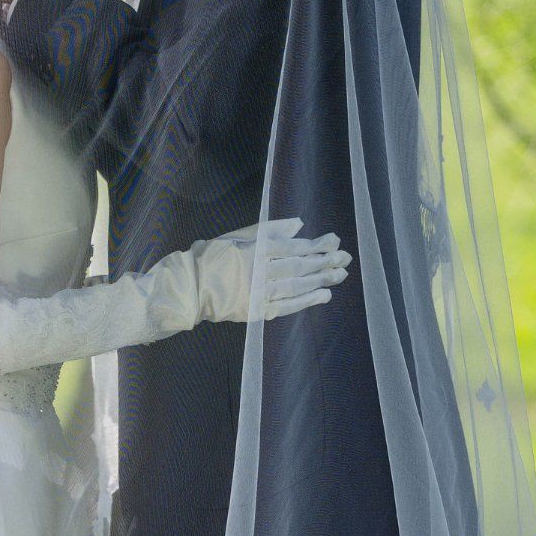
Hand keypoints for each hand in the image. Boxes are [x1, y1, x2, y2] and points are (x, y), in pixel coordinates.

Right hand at [192, 218, 350, 324]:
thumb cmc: (212, 256)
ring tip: (340, 276)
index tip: (335, 240)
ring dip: (321, 281)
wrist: (189, 287)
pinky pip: (287, 306)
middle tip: (346, 259)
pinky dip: (306, 301)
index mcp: (256, 249)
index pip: (294, 247)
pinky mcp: (257, 311)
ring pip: (297, 286)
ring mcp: (259, 293)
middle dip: (325, 262)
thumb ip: (269, 230)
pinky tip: (323, 296)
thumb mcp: (238, 235)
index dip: (317, 245)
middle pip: (299, 266)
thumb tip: (299, 224)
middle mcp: (261, 271)